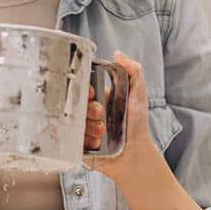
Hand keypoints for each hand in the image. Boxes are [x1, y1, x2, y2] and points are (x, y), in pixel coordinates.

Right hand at [84, 51, 156, 182]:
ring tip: (103, 132)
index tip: (93, 92)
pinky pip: (72, 140)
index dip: (85, 89)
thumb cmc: (137, 126)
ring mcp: (81, 129)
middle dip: (88, 108)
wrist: (136, 155)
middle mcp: (88, 112)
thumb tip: (118, 54)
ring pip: (73, 122)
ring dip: (88, 126)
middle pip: (75, 104)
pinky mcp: (78, 145)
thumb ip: (133, 72)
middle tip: (100, 113)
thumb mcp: (138, 95)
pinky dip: (85, 141)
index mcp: (98, 98)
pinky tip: (97, 144)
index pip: (82, 87)